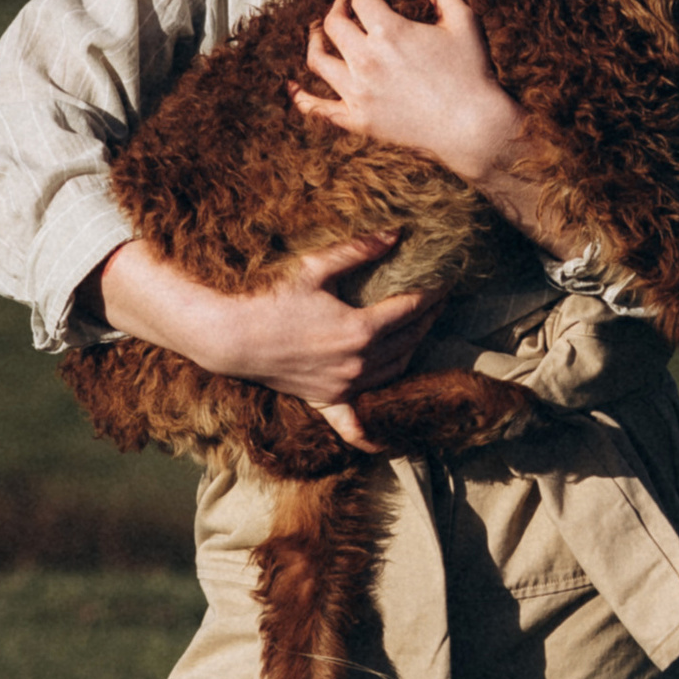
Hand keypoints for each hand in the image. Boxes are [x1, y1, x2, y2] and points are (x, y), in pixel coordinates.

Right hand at [93, 234, 439, 447]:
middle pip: (408, 340)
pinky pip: (352, 423)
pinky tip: (384, 442)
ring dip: (412, 350)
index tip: (446, 279)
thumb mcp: (315, 269)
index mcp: (361, 331)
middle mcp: (358, 365)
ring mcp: (343, 387)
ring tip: (420, 330)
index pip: (410, 310)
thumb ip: (358, 252)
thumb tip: (395, 235)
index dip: (432, 293)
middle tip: (439, 299)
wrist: (233, 337)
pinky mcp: (326, 400)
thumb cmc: (271, 298)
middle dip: (428, 318)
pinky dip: (370, 432)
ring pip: (394, 371)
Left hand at [294, 0, 532, 194]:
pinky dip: (301, 97)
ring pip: (317, 59)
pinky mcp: (358, 121)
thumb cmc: (473, 71)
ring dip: (315, 40)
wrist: (475, 129)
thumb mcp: (463, 19)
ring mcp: (358, 92)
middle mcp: (366, 59)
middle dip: (338, 8)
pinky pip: (318, 109)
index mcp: (389, 31)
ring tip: (318, 33)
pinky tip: (292, 87)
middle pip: (333, 23)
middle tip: (346, 6)